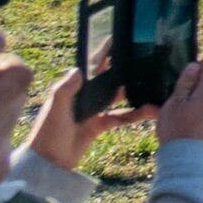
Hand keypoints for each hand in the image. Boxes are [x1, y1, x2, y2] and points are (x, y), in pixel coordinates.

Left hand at [19, 62, 152, 171]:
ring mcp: (93, 111)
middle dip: (124, 69)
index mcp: (72, 89)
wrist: (49, 163)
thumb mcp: (55, 109)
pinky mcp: (100, 125)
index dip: (103, 52)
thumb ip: (65, 89)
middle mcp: (84, 96)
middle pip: (108, 78)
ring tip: (153, 84)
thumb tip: (79, 68)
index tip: (118, 38)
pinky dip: (136, 114)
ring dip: (134, 92)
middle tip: (145, 59)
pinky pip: (122, 117)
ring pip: (119, 97)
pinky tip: (150, 110)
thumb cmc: (48, 134)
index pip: (90, 66)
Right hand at [151, 59, 202, 145]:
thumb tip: (195, 65)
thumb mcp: (175, 101)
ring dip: (195, 100)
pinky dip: (198, 110)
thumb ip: (186, 82)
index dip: (195, 66)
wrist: (187, 156)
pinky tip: (185, 120)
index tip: (182, 73)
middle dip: (192, 86)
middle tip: (174, 97)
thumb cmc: (177, 126)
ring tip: (177, 111)